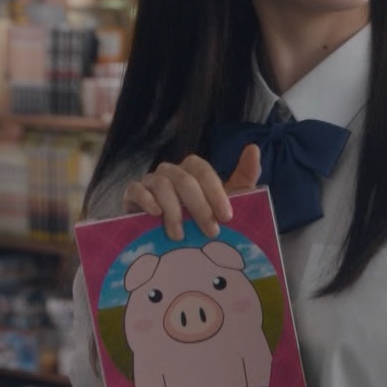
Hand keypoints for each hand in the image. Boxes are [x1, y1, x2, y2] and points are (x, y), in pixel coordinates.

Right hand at [121, 144, 261, 240]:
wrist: (164, 237)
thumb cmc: (198, 217)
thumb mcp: (225, 201)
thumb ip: (243, 177)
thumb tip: (253, 148)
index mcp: (193, 170)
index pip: (204, 172)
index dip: (216, 193)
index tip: (226, 217)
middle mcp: (171, 171)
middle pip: (185, 180)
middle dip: (200, 207)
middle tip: (210, 232)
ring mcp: (150, 180)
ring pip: (162, 185)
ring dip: (173, 211)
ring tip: (180, 235)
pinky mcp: (132, 193)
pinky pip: (135, 189)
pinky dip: (146, 200)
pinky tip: (155, 215)